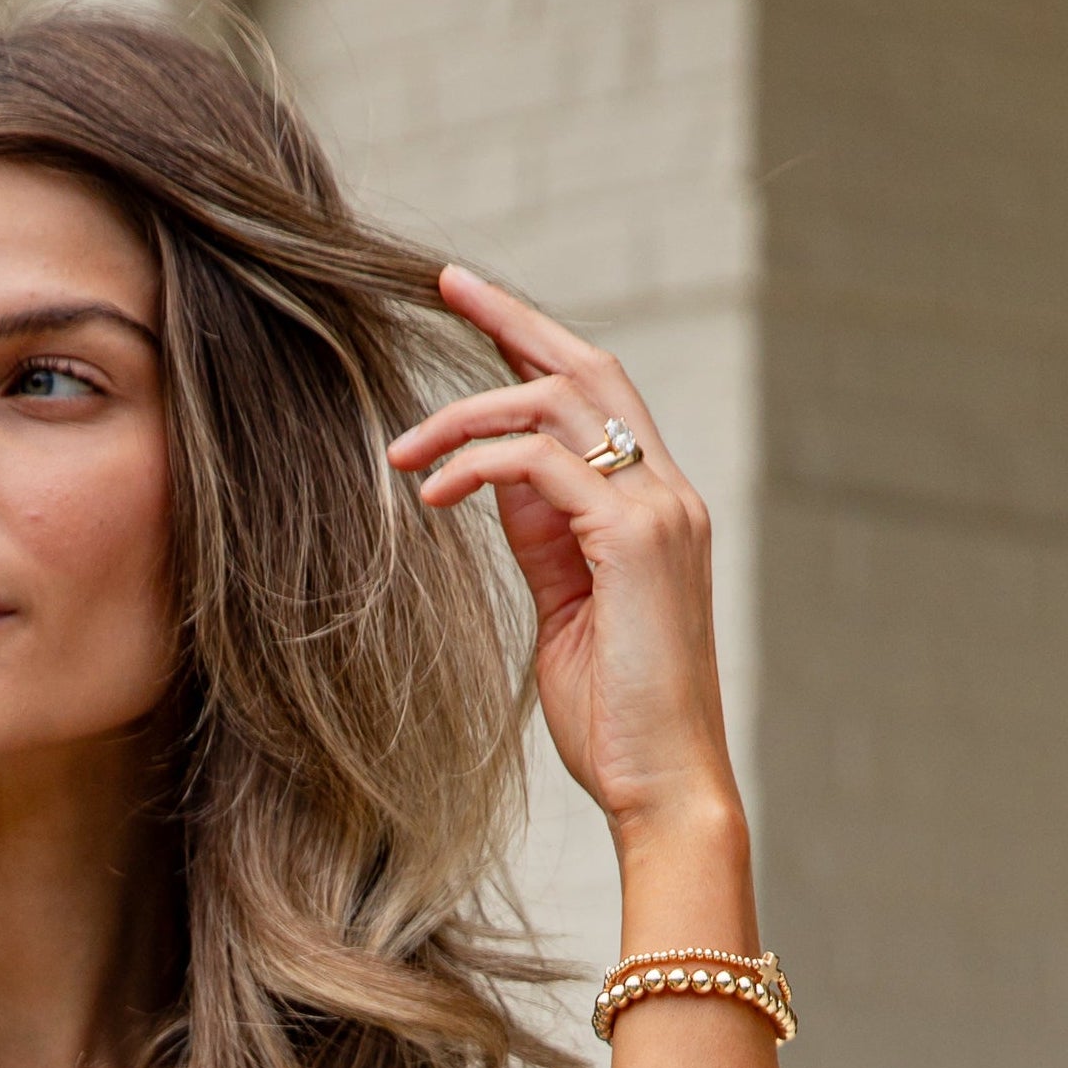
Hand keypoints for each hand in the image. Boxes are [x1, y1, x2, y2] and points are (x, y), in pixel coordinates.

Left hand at [387, 266, 735, 844]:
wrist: (665, 785)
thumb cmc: (613, 719)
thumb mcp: (565, 612)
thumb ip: (543, 541)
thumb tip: (494, 483)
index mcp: (653, 507)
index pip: (593, 396)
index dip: (531, 345)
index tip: (471, 304)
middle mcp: (666, 492)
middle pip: (586, 368)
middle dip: (513, 319)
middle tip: (446, 282)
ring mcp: (658, 511)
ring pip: (557, 406)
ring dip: (466, 415)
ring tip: (401, 453)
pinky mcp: (635, 541)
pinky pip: (541, 467)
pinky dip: (476, 466)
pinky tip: (431, 495)